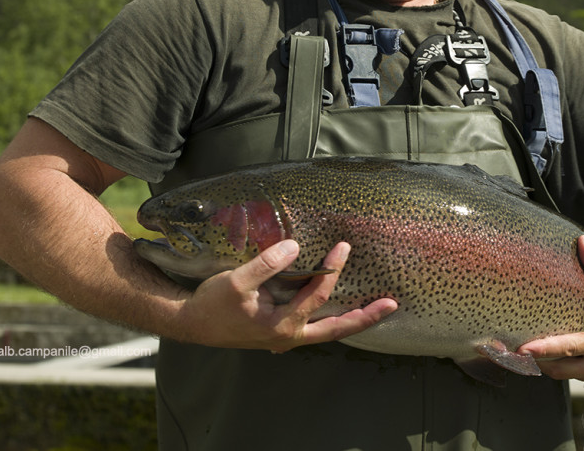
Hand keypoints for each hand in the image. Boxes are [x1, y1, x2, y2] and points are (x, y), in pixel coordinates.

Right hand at [173, 239, 396, 351]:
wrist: (191, 323)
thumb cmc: (212, 304)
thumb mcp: (236, 281)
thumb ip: (266, 265)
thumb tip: (294, 246)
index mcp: (282, 326)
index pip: (318, 296)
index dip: (333, 270)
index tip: (344, 247)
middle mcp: (290, 336)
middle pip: (337, 329)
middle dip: (366, 317)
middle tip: (392, 304)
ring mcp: (287, 337)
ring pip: (329, 331)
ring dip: (354, 319)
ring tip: (378, 309)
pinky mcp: (281, 331)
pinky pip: (315, 326)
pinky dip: (333, 318)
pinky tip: (342, 308)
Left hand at [516, 236, 583, 391]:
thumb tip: (581, 242)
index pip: (569, 348)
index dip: (543, 349)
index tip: (522, 350)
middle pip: (562, 370)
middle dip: (541, 361)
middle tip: (522, 350)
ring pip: (573, 376)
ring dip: (558, 365)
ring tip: (543, 351)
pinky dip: (576, 370)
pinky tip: (572, 356)